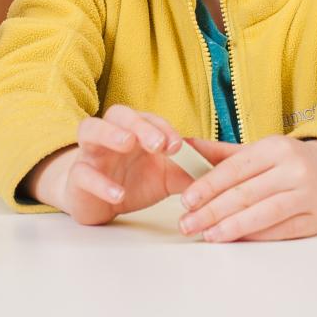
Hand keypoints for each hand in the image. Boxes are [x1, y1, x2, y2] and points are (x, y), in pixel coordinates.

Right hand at [30, 106, 191, 225]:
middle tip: (157, 143)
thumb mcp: (171, 175)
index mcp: (136, 130)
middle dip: (139, 125)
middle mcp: (112, 135)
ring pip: (90, 130)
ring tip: (127, 143)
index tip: (178, 146)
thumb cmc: (136, 180)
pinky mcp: (78, 178)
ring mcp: (91, 154)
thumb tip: (238, 156)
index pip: (149, 118)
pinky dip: (100, 182)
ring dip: (109, 134)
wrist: (99, 201)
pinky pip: (83, 173)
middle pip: (119, 115)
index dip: (163, 128)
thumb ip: (199, 165)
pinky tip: (118, 194)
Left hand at [176, 136, 316, 241]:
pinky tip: (235, 239)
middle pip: (246, 193)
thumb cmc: (288, 163)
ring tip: (207, 235)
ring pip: (263, 213)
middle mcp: (294, 169)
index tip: (187, 200)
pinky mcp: (315, 219)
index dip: (208, 186)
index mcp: (275, 148)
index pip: (235, 168)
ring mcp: (307, 194)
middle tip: (188, 224)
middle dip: (212, 211)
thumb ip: (221, 154)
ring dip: (231, 227)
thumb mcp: (259, 151)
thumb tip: (185, 147)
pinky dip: (255, 236)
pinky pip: (280, 231)